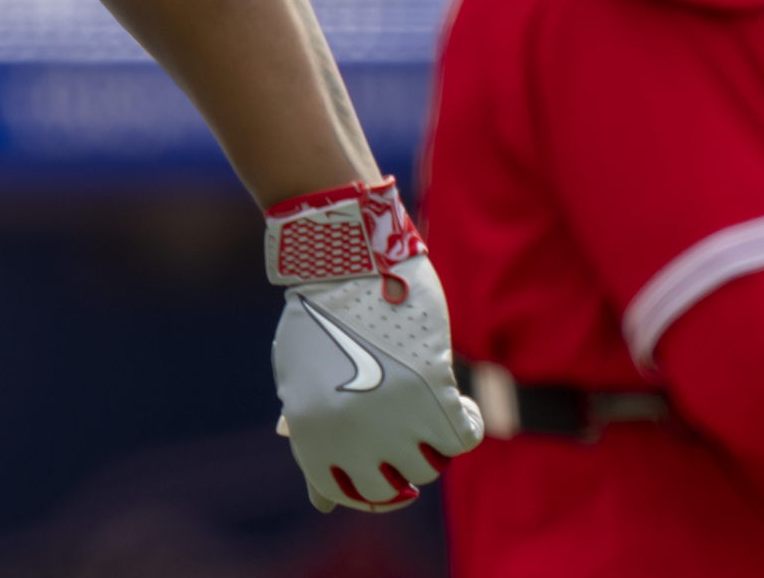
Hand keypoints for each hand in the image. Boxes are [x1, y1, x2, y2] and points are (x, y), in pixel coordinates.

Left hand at [265, 179, 483, 511]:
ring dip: (429, 443)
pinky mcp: (433, 393)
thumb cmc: (319, 316)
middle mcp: (351, 436)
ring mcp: (393, 419)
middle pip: (390, 486)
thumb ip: (310, 438)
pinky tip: (458, 400)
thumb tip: (323, 502)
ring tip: (422, 409)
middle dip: (399, 468)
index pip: (345, 492)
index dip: (368, 488)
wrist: (344, 260)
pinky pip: (463, 437)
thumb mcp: (297, 379)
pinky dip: (466, 423)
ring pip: (428, 466)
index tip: (385, 476)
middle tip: (405, 439)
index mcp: (309, 433)